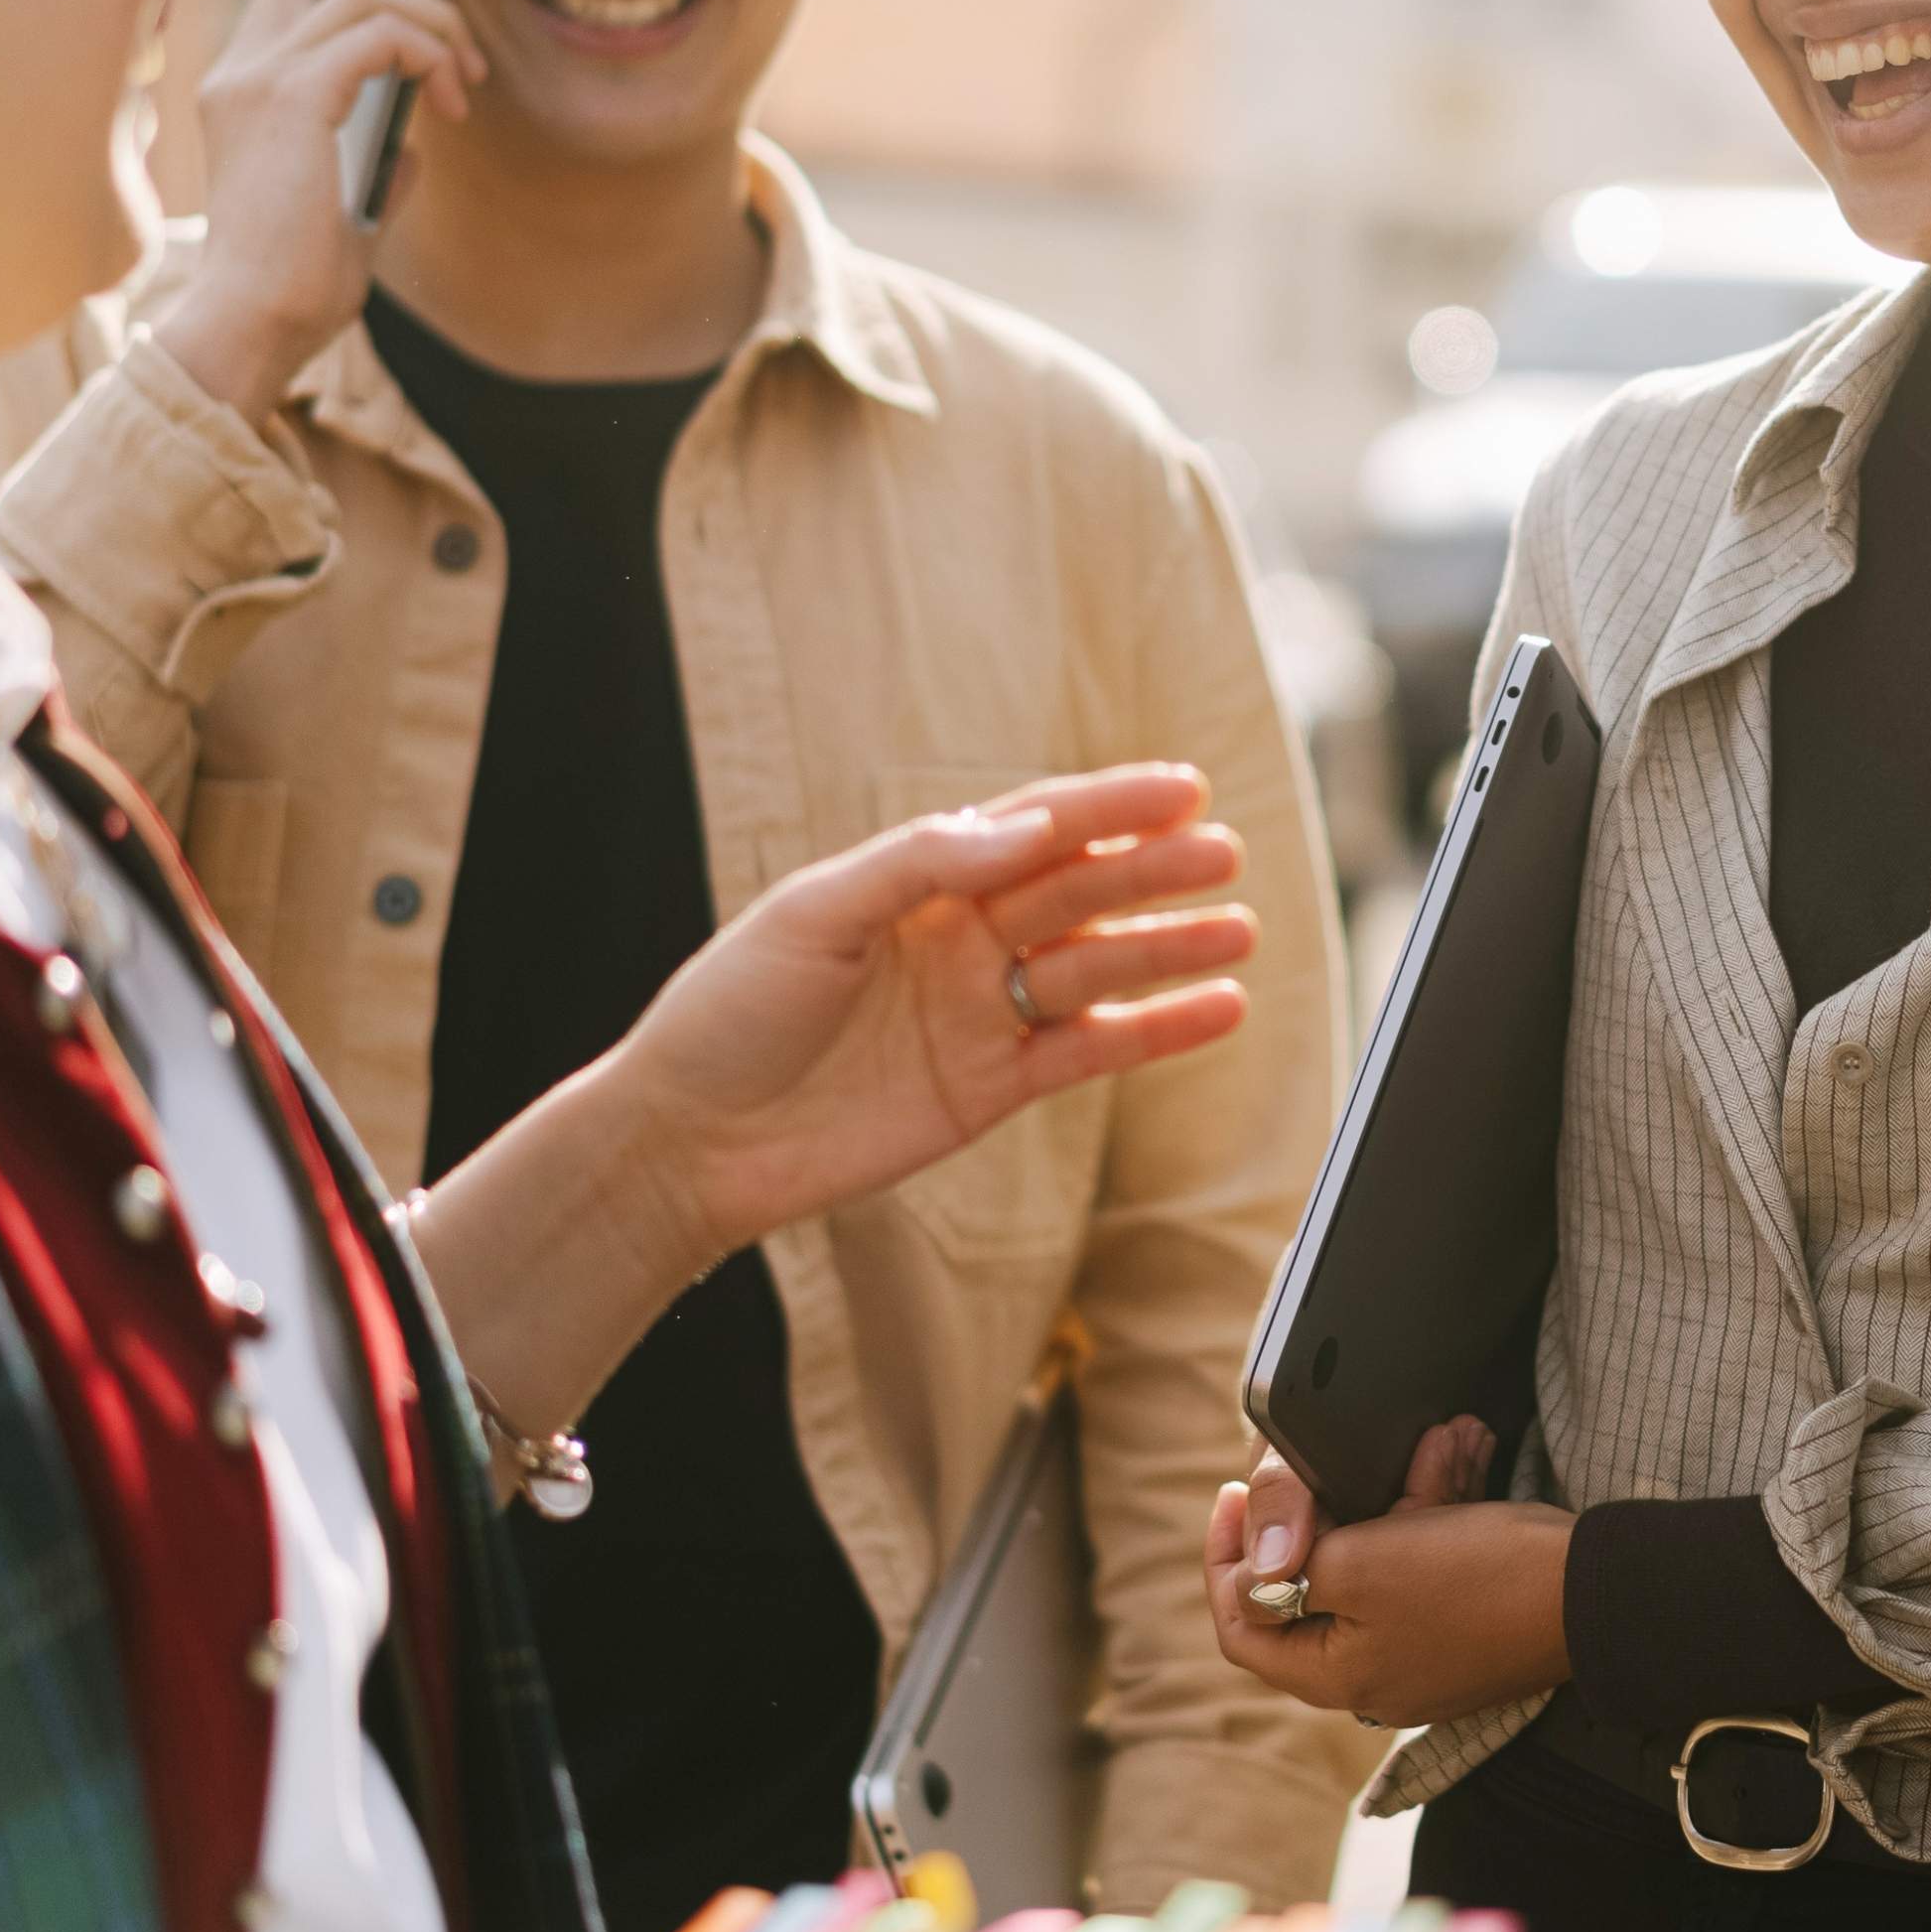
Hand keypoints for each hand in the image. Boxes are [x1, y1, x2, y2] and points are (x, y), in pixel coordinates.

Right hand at [157, 0, 485, 420]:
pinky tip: (450, 96)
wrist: (256, 318)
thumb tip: (414, 140)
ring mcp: (259, 76)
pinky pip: (379, 36)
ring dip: (435, 26)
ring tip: (468, 78)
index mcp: (243, 89)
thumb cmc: (295, 278)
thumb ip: (371, 156)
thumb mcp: (342, 202)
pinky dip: (427, 52)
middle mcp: (240, 69)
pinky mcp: (292, 96)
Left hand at [607, 762, 1254, 1270]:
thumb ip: (922, 863)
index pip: (1033, 828)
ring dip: (1169, 948)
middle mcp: (961, 938)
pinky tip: (1216, 1009)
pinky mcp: (993, 1086)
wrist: (690, 1143)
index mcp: (918, 881)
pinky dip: (1157, 1030)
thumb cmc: (730, 1013)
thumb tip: (1027, 829)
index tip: (1181, 788)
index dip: (1109, 804)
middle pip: (1078, 892)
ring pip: (1097, 967)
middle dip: (1153, 871)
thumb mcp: (812, 914)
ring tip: (1240, 930)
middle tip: (1224, 852)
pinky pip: (1091, 1049)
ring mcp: (982, 1012)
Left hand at [1208, 1416, 1572, 1726]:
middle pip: (1314, 1589)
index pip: (1244, 1626)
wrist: (1595, 1591)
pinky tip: (1457, 1455)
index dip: (1226, 1559)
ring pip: (1379, 1564)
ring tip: (1429, 1444)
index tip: (1235, 1495)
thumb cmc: (1476, 1580)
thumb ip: (1290, 1569)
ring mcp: (1425, 1654)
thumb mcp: (1361, 1563)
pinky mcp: (1466, 1628)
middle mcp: (1376, 1677)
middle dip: (1330, 1509)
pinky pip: (1429, 1563)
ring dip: (1394, 1497)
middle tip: (1333, 1458)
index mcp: (1337, 1675)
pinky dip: (1434, 1512)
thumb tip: (1255, 1577)